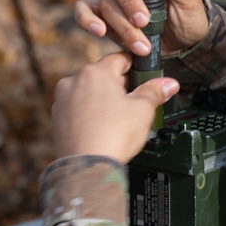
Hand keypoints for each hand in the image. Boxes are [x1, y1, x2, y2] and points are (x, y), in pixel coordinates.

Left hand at [52, 52, 179, 162]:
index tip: (144, 74)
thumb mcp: (142, 110)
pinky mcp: (58, 119)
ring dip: (103, 100)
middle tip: (135, 102)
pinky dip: (90, 114)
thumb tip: (168, 84)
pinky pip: (78, 109)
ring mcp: (63, 100)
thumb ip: (154, 92)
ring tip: (119, 118)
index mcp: (95, 72)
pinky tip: (102, 128)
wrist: (87, 167)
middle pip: (103, 76)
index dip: (135, 66)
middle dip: (120, 86)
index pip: (120, 59)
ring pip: (89, 93)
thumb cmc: (112, 136)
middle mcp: (74, 81)